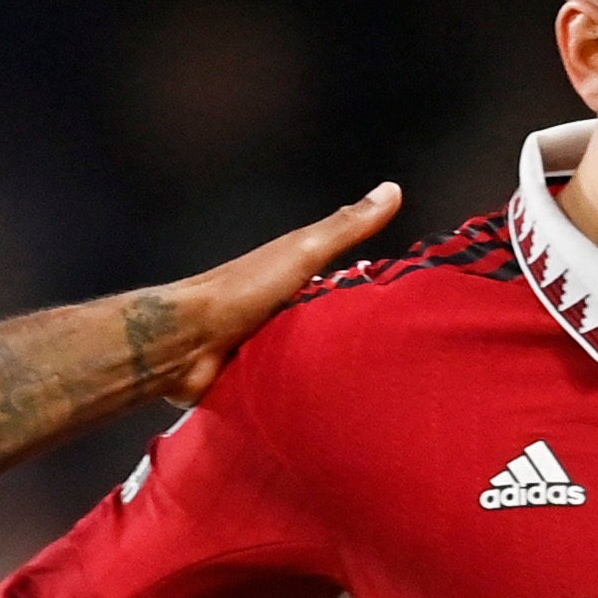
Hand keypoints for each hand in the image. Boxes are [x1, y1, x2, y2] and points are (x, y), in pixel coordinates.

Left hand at [140, 183, 403, 403]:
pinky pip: (292, 390)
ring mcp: (269, 349)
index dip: (373, 291)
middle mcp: (283, 311)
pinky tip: (340, 409)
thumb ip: (343, 228)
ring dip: (336, 371)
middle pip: (331, 324)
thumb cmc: (244, 292)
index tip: (411, 309)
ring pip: (314, 359)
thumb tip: (393, 189)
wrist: (186, 343)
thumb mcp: (301, 253)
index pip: (344, 282)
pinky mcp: (258, 383)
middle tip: (403, 359)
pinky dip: (310, 398)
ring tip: (380, 389)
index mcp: (294, 277)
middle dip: (359, 338)